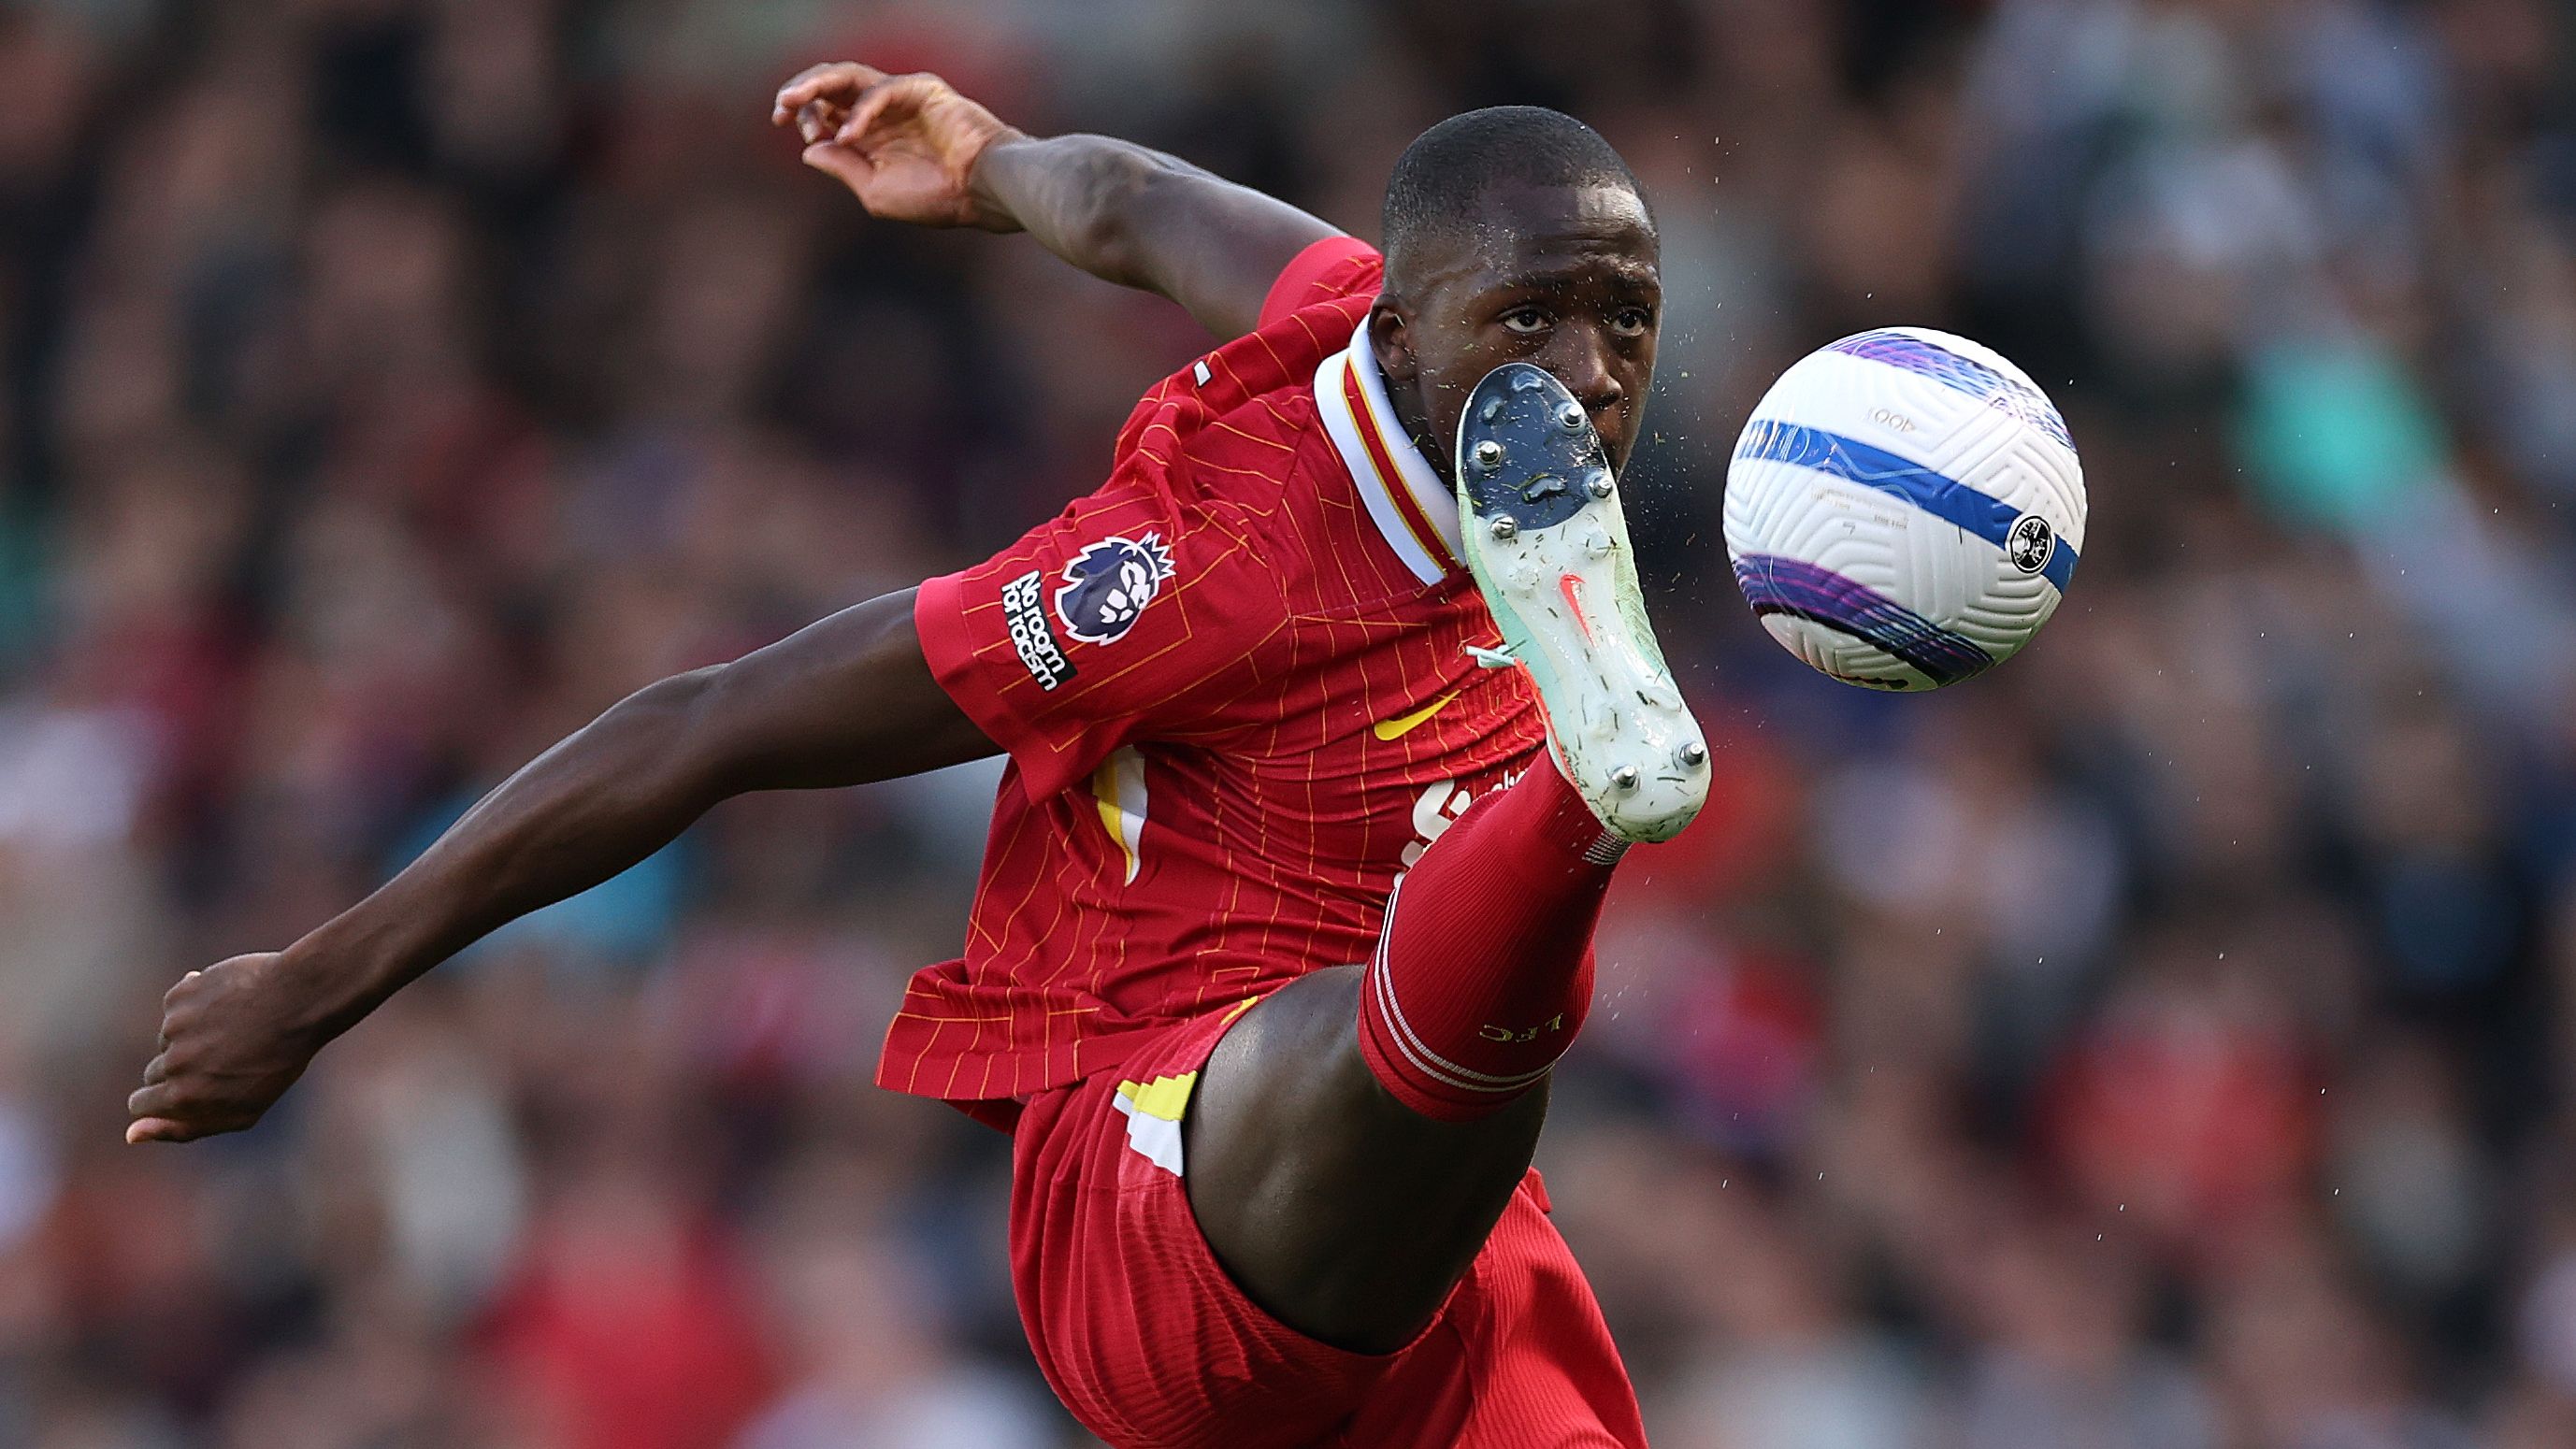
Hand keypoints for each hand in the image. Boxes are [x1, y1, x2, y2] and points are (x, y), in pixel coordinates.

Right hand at [127, 952, 326, 1143]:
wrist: (301, 1001)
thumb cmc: (278, 1062)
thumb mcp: (241, 1112)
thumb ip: (183, 1128)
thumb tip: (131, 1135)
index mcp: (183, 1097)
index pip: (139, 1104)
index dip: (160, 1100)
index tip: (185, 1091)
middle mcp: (173, 1063)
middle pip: (153, 1072)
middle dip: (178, 1070)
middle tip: (225, 1060)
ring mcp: (174, 1026)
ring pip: (167, 1038)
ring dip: (192, 1036)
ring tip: (235, 1030)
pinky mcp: (179, 995)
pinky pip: (175, 1007)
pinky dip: (196, 1006)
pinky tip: (230, 1004)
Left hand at [771, 62, 1024, 229]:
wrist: (980, 192)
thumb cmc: (936, 198)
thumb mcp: (875, 191)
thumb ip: (842, 167)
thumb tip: (807, 150)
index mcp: (870, 136)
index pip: (826, 112)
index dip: (805, 117)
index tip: (798, 132)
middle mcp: (881, 113)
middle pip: (831, 88)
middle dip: (802, 93)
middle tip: (781, 106)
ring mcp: (900, 98)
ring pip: (850, 77)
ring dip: (818, 84)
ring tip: (793, 99)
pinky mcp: (921, 90)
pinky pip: (881, 91)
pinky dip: (861, 111)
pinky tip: (849, 133)